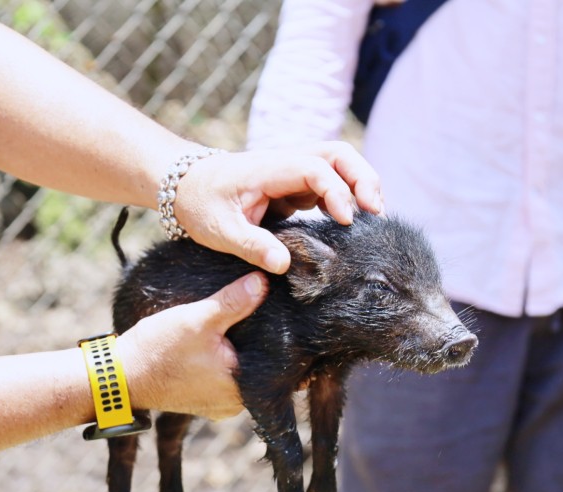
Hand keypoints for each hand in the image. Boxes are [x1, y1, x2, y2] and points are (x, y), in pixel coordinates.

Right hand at [114, 272, 267, 418]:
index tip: (282, 314)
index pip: (279, 362)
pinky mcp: (206, 401)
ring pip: (243, 371)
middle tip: (262, 312)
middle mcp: (236, 405)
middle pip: (261, 367)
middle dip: (261, 341)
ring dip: (242, 350)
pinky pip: (227, 377)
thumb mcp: (198, 318)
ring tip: (243, 322)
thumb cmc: (157, 351)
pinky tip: (223, 340)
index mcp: (242, 390)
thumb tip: (263, 281)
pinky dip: (227, 360)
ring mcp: (221, 405)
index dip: (282, 336)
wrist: (119, 376)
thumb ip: (234, 301)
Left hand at [172, 142, 382, 273]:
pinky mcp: (296, 187)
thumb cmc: (200, 204)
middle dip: (364, 179)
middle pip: (340, 155)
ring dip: (362, 187)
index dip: (336, 191)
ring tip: (375, 220)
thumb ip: (250, 245)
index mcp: (269, 168)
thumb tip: (283, 265)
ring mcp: (294, 173)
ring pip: (341, 167)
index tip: (346, 221)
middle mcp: (287, 164)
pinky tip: (355, 227)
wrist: (185, 187)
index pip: (316, 168)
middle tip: (377, 214)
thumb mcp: (218, 229)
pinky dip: (348, 199)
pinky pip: (331, 186)